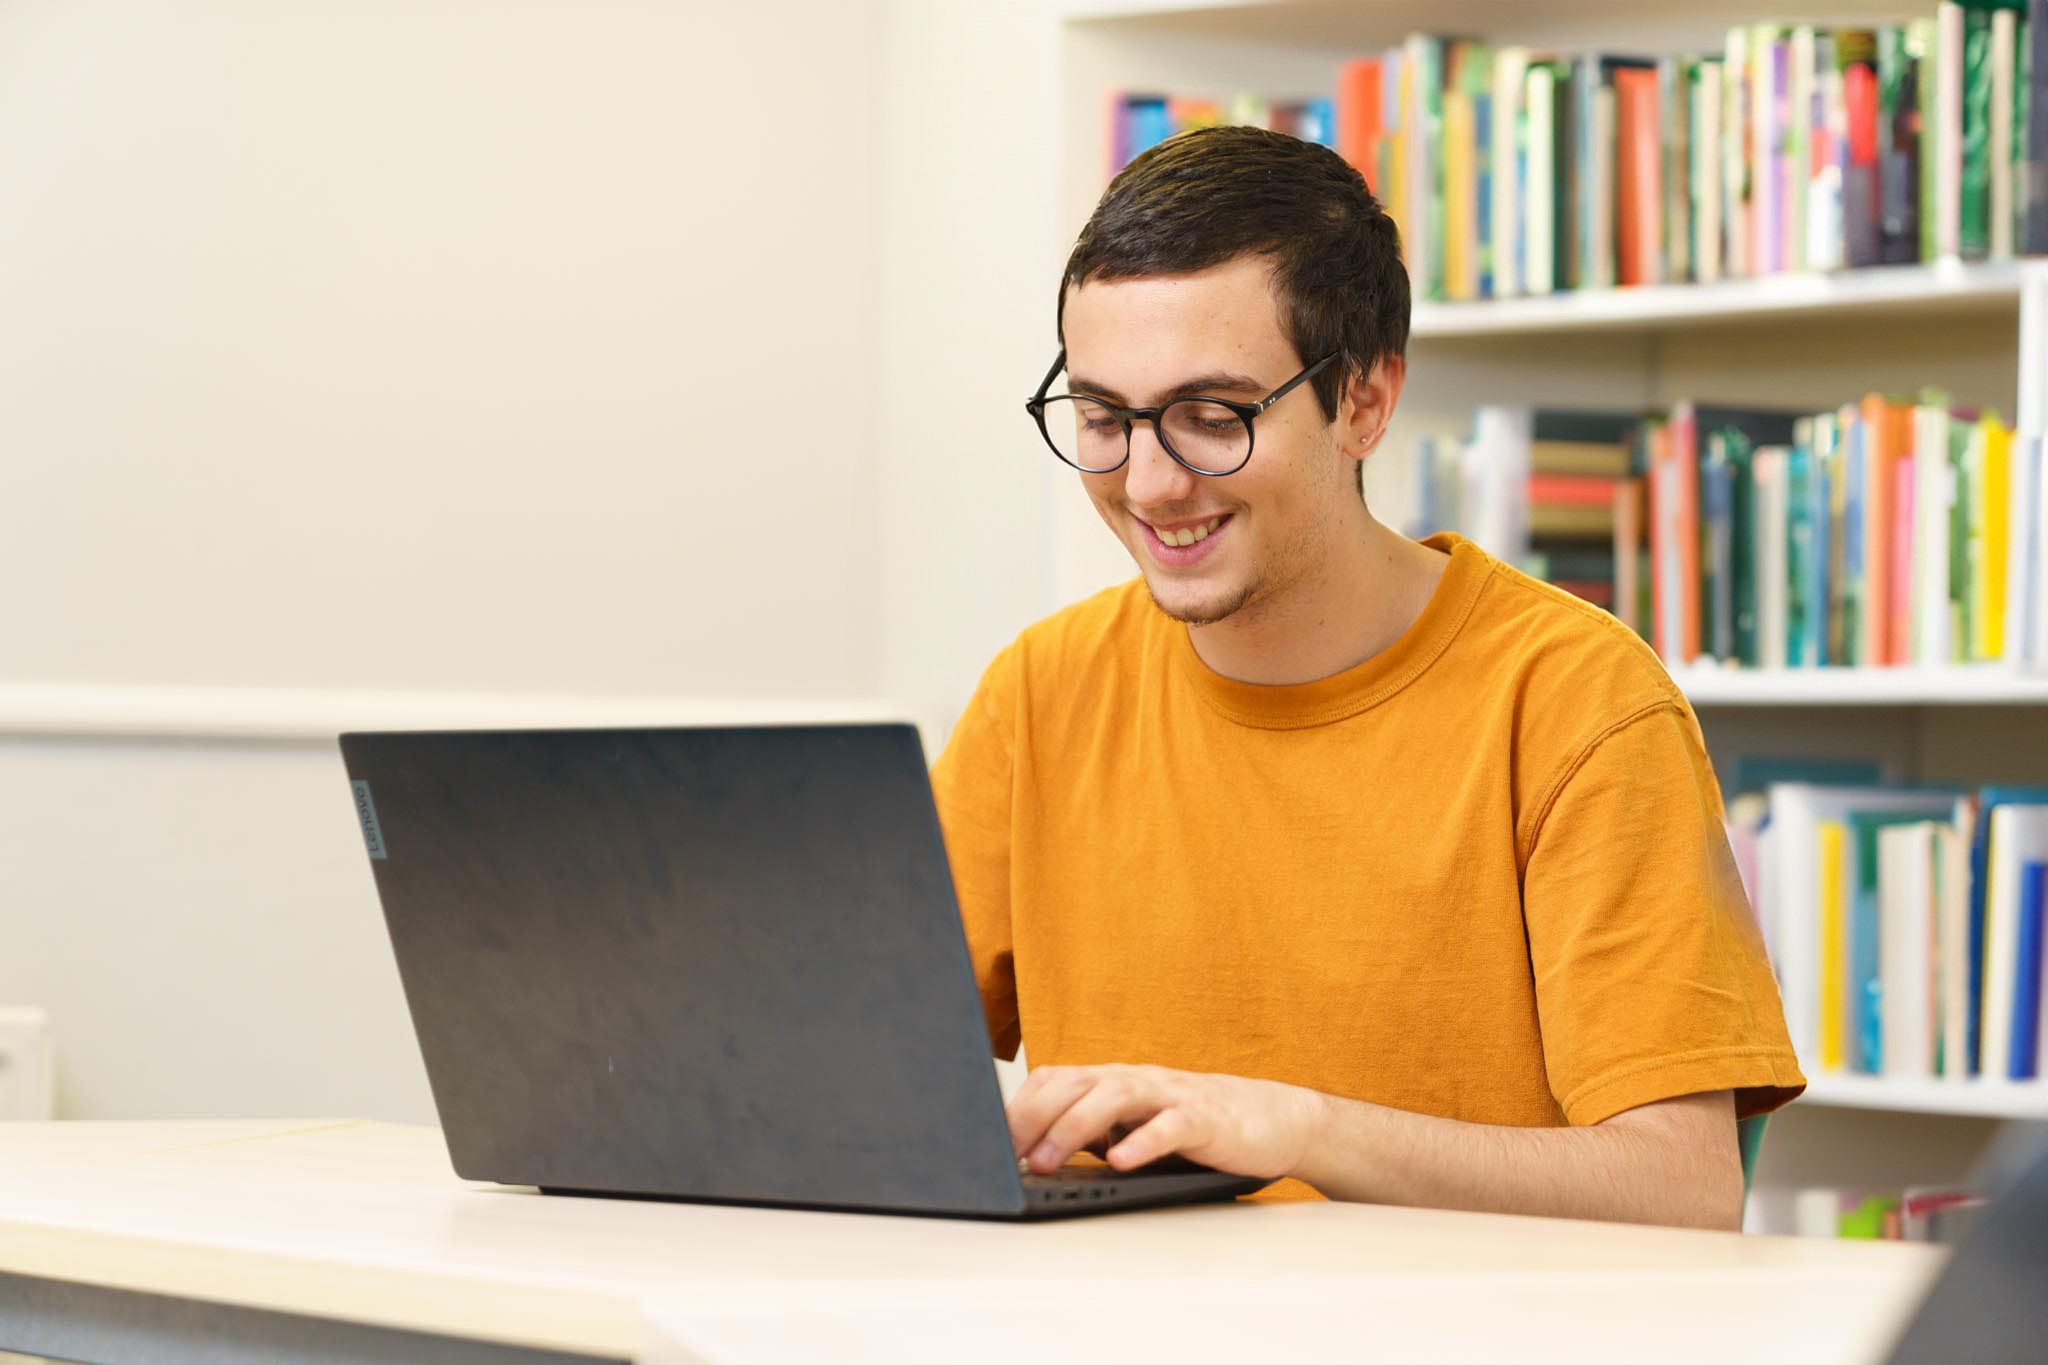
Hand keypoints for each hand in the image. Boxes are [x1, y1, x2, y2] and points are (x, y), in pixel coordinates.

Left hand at [1006, 1062, 1320, 1180]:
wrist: (1273, 1118)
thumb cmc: (1195, 1127)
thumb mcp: (1134, 1128)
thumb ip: (1092, 1134)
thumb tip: (1032, 1158)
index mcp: (1114, 1081)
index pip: (1055, 1080)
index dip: (1018, 1108)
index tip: (986, 1143)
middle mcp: (1137, 1080)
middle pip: (1075, 1083)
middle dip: (1034, 1118)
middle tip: (1006, 1155)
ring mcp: (1172, 1095)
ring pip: (1115, 1096)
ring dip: (1074, 1128)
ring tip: (1048, 1161)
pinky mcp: (1206, 1119)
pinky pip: (1170, 1125)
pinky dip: (1143, 1141)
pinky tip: (1121, 1161)